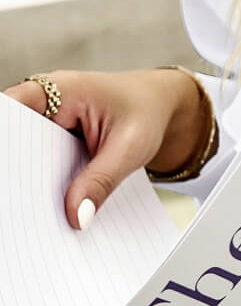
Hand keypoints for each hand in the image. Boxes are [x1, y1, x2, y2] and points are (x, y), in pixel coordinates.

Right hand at [3, 68, 202, 229]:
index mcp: (62, 90)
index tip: (10, 172)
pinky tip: (50, 206)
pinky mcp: (53, 140)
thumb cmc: (147, 113)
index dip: (7, 138)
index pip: (12, 108)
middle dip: (16, 167)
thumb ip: (102, 180)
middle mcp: (47, 101)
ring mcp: (48, 121)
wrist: (161, 108)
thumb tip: (76, 215)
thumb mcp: (131, 147)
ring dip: (28, 178)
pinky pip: (40, 162)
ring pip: (24, 152)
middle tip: (22, 203)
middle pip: (14, 135)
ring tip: (34, 211)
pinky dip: (44, 182)